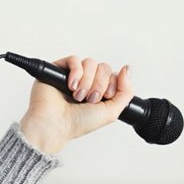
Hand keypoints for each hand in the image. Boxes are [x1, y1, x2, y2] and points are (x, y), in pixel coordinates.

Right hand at [18, 56, 134, 153]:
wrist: (56, 124)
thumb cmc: (79, 122)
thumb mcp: (111, 112)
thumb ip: (126, 92)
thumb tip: (127, 69)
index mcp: (100, 91)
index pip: (113, 75)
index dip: (112, 84)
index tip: (105, 97)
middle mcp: (87, 82)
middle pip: (103, 67)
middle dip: (99, 85)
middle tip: (90, 99)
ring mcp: (73, 74)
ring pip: (90, 63)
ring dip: (87, 82)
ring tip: (78, 96)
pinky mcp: (59, 69)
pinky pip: (74, 59)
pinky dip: (76, 72)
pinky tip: (71, 86)